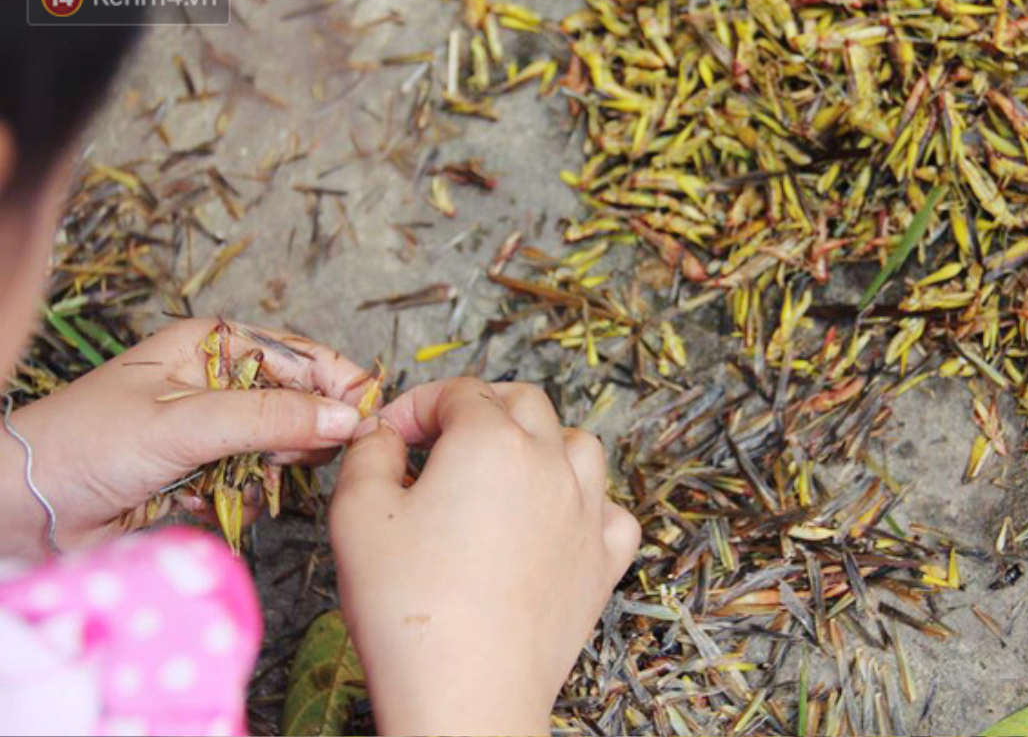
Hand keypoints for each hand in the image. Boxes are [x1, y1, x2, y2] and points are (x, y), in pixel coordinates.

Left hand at [0, 318, 367, 558]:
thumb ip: (271, 418)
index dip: (340, 383)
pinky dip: (244, 496)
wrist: (23, 509)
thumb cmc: (88, 444)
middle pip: (299, 401)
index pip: (301, 355)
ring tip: (237, 481)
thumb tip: (348, 418)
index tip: (370, 418)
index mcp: (212, 344)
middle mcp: (218, 381)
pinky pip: (254, 483)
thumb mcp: (186, 422)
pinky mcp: (204, 473)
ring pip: (280, 447)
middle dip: (302, 433)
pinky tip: (212, 501)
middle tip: (295, 458)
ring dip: (269, 471)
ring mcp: (212, 429)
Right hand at [330, 378, 640, 735]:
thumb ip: (369, 453)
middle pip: (525, 402)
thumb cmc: (408, 607)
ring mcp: (586, 512)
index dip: (415, 405)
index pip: (457, 391)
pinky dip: (587, 504)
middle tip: (440, 439)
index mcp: (491, 441)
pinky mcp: (603, 561)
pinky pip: (611, 510)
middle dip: (479, 407)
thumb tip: (383, 434)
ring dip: (540, 444)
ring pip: (579, 445)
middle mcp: (550, 464)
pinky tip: (556, 522)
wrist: (466, 694)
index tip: (388, 435)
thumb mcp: (357, 513)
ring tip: (502, 472)